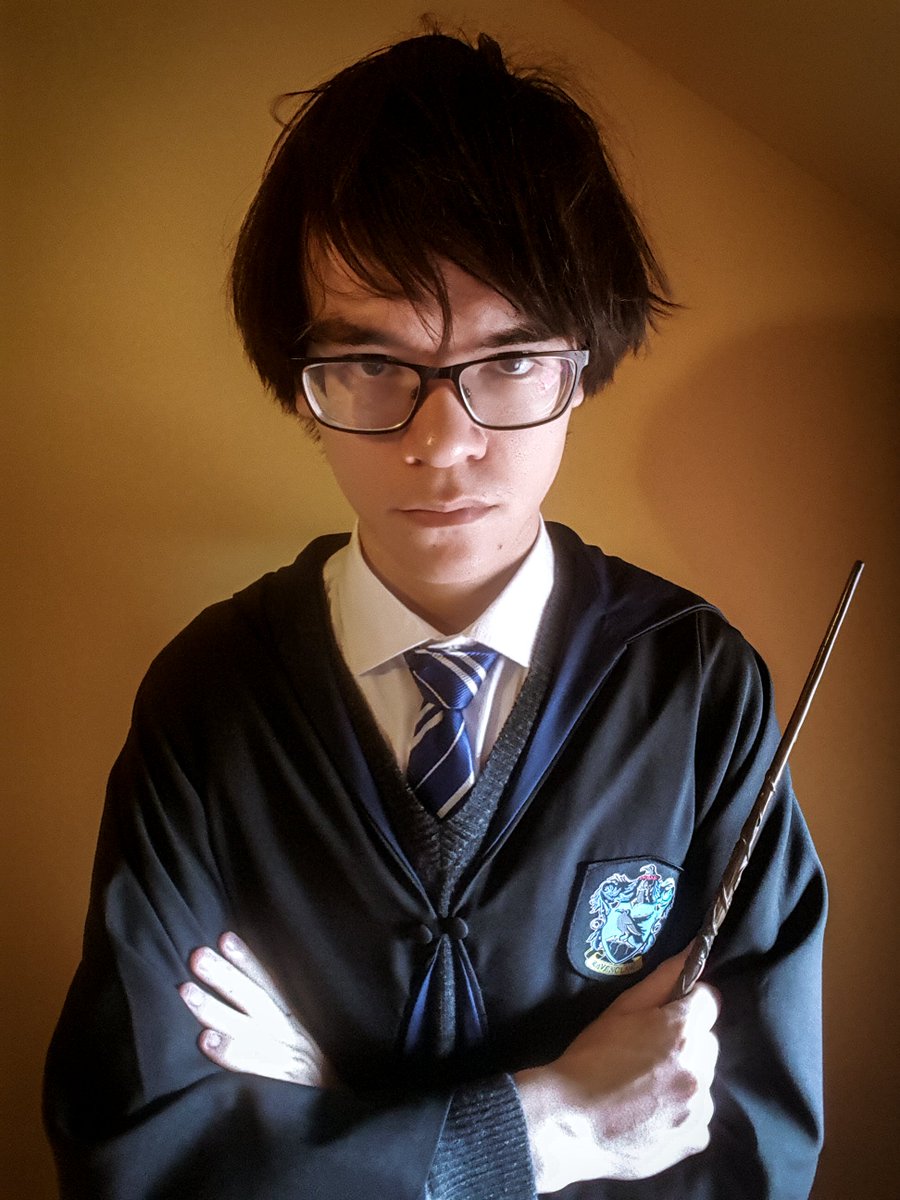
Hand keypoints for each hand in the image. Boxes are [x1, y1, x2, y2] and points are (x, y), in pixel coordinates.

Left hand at [178, 932, 331, 1087]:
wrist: (339, 1120)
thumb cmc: (313, 1082)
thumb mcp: (304, 1044)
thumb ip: (280, 1021)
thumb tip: (242, 992)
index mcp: (296, 1023)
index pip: (270, 984)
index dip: (247, 960)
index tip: (224, 938)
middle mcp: (292, 1035)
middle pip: (256, 998)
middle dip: (225, 975)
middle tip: (196, 955)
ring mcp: (288, 1060)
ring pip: (249, 1028)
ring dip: (216, 1008)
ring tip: (186, 991)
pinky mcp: (283, 1087)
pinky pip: (253, 1066)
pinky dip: (231, 1052)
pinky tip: (206, 1040)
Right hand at [515, 949, 719, 1191]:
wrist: (569, 1123)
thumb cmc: (589, 1058)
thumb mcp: (620, 1009)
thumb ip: (663, 979)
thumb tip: (695, 949)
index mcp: (682, 1031)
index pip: (708, 1001)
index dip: (686, 1004)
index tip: (665, 1015)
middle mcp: (699, 1068)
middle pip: (707, 1042)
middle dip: (686, 1043)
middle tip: (648, 1054)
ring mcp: (699, 1108)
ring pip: (703, 1081)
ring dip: (685, 1079)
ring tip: (646, 1089)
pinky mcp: (693, 1139)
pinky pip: (698, 1119)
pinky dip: (682, 1116)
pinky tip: (651, 1115)